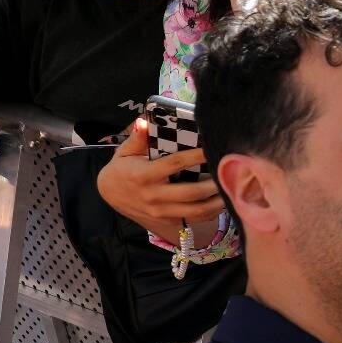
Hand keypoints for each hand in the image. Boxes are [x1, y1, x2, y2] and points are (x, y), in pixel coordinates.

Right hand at [95, 117, 224, 244]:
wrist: (110, 194)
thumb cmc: (122, 168)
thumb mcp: (124, 151)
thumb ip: (137, 138)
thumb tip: (144, 121)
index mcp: (144, 176)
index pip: (174, 164)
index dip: (195, 156)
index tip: (210, 148)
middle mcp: (153, 196)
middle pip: (190, 193)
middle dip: (212, 184)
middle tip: (228, 172)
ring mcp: (161, 211)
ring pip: (195, 210)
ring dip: (216, 202)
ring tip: (231, 189)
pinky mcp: (167, 220)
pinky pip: (194, 219)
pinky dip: (211, 212)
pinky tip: (222, 201)